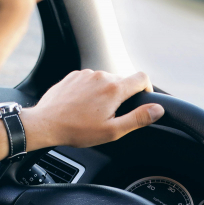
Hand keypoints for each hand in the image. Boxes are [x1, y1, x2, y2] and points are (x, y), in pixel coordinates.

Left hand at [22, 70, 164, 149]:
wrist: (45, 123)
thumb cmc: (77, 130)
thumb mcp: (112, 130)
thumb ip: (138, 119)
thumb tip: (157, 110)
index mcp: (114, 89)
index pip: (142, 78)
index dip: (147, 89)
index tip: (142, 100)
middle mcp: (101, 76)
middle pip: (123, 80)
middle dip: (122, 96)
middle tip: (111, 116)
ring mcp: (86, 74)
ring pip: (105, 80)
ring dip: (105, 94)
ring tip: (93, 113)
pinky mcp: (73, 76)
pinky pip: (89, 80)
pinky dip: (91, 91)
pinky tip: (82, 106)